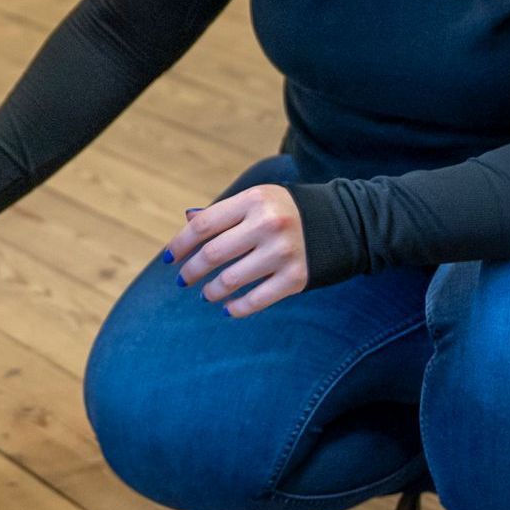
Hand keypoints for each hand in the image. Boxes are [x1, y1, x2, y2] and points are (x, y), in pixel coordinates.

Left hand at [163, 185, 308, 316]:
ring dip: (211, 291)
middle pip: (213, 254)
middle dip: (192, 271)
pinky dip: (237, 308)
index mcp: (253, 200)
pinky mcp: (296, 278)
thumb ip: (224, 213)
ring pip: (231, 280)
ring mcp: (283, 252)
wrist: (339, 223)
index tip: (169, 258)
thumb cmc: (284, 212)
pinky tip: (227, 309)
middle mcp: (268, 225)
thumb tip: (187, 222)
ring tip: (206, 294)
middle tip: (183, 280)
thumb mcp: (256, 201)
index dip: (181, 244)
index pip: (204, 225)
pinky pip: (256, 300)